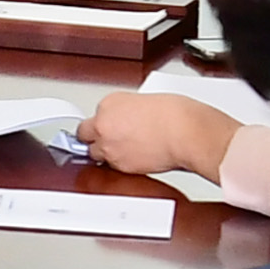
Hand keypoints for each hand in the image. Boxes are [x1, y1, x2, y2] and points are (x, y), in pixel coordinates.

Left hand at [85, 89, 231, 178]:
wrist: (185, 132)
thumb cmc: (176, 114)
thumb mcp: (145, 101)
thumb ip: (128, 111)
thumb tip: (127, 119)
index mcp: (109, 103)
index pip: (93, 115)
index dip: (104, 123)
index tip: (111, 126)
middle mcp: (103, 124)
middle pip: (84, 135)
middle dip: (95, 137)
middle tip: (111, 139)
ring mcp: (108, 146)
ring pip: (95, 153)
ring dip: (106, 152)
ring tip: (126, 149)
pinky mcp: (118, 165)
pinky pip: (113, 167)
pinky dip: (121, 164)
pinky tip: (136, 157)